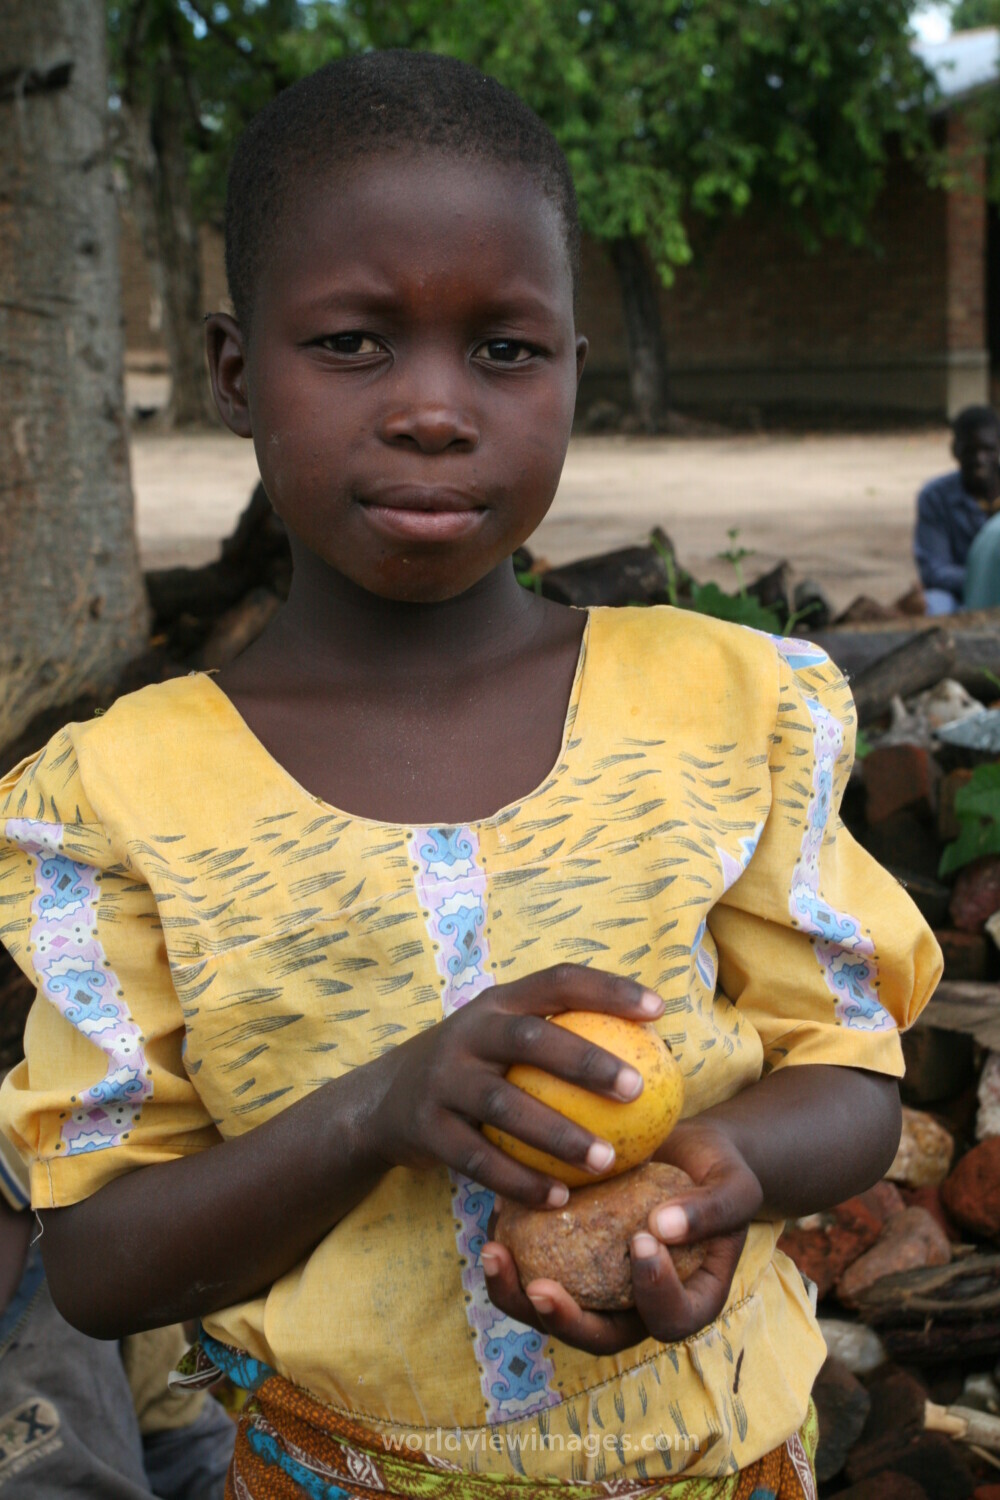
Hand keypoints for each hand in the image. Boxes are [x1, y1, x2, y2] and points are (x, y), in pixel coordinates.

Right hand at [367, 965, 663, 1206]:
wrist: (382, 1101)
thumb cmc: (475, 1068)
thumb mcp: (502, 1037)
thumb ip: (559, 1036)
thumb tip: (652, 1048)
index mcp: (497, 1003)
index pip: (557, 981)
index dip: (608, 989)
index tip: (659, 1009)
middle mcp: (468, 1033)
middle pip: (529, 1038)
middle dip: (585, 1061)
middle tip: (638, 1089)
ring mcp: (442, 1080)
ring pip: (504, 1106)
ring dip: (558, 1135)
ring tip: (607, 1160)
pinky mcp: (426, 1128)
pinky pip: (479, 1160)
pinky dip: (520, 1181)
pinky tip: (560, 1199)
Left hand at [480, 1120, 761, 1354]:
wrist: (683, 1148)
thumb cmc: (716, 1169)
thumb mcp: (734, 1184)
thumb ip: (712, 1209)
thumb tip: (661, 1228)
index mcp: (689, 1301)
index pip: (671, 1319)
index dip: (654, 1293)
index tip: (642, 1240)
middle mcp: (638, 1307)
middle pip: (598, 1337)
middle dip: (562, 1320)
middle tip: (539, 1288)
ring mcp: (599, 1288)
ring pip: (554, 1311)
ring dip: (517, 1293)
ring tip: (494, 1252)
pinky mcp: (568, 1260)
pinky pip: (534, 1266)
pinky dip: (512, 1246)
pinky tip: (496, 1212)